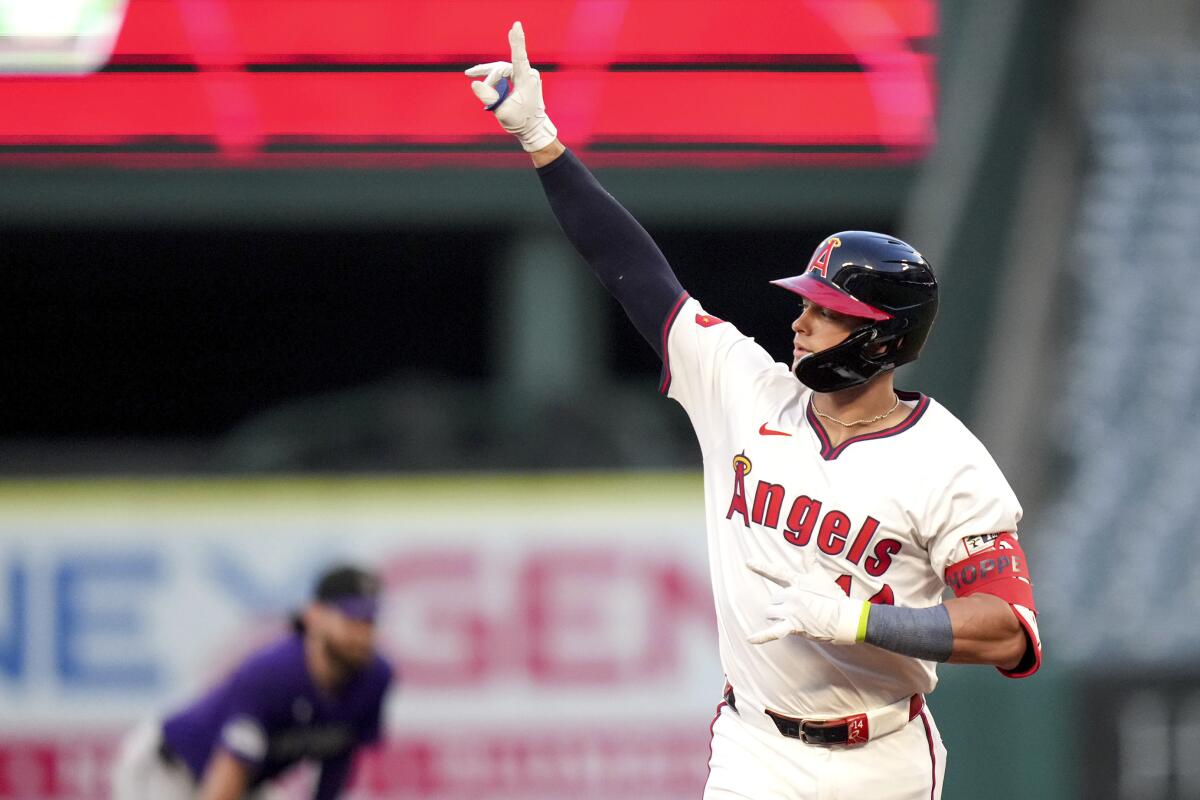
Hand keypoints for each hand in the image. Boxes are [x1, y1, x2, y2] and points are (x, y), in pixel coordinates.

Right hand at [465, 21, 557, 152]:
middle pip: (502, 67)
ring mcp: (526, 76)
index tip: (516, 25)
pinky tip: (481, 78)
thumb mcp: (502, 112)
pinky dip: (494, 78)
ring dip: (488, 76)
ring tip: (470, 73)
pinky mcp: (523, 79)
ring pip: (502, 70)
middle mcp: (528, 74)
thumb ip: (489, 98)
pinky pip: (505, 74)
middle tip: (470, 76)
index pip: (519, 57)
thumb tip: (474, 84)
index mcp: (526, 80)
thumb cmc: (521, 122)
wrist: (534, 130)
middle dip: (488, 76)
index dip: (517, 41)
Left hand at [745, 560, 868, 644]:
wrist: (845, 618)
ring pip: (770, 613)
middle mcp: (791, 595)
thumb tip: (810, 542)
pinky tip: (750, 639)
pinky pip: (773, 632)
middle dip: (780, 604)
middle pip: (773, 599)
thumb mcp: (821, 576)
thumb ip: (811, 560)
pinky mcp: (793, 627)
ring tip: (794, 619)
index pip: (776, 572)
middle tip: (798, 609)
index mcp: (797, 582)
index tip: (748, 562)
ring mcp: (791, 611)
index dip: (761, 567)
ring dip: (777, 616)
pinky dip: (761, 637)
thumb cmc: (834, 597)